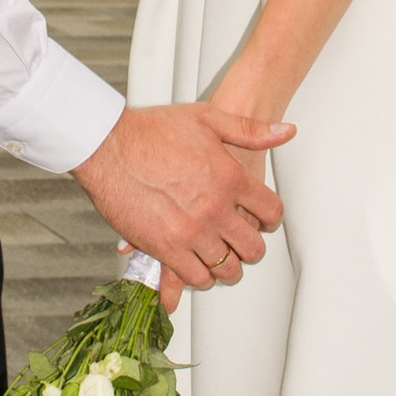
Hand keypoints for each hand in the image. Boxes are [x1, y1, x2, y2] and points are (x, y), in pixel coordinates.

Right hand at [74, 101, 291, 293]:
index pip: (271, 212)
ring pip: (227, 268)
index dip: (270, 219)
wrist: (109, 146)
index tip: (263, 222)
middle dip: (250, 248)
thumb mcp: (208, 118)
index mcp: (231, 178)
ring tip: (221, 260)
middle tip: (242, 245)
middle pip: (252, 247)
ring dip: (227, 266)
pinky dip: (202, 277)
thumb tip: (286, 132)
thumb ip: (250, 130)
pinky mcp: (166, 248)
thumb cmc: (152, 130)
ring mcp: (191, 231)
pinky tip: (198, 267)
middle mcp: (216, 209)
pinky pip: (196, 277)